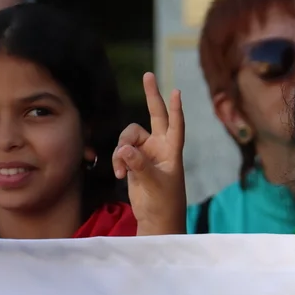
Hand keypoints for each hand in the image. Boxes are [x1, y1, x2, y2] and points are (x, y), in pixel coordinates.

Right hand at [112, 73, 186, 234]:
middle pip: (156, 116)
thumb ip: (139, 165)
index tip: (176, 91)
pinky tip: (119, 174)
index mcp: (172, 151)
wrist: (156, 219)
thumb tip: (124, 150)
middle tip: (148, 74)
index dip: (175, 109)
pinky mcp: (134, 161)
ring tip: (120, 169)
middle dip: (151, 95)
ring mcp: (146, 153)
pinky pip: (121, 151)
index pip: (176, 125)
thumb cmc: (163, 203)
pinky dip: (117, 160)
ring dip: (120, 150)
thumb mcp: (153, 184)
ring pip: (128, 137)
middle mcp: (160, 147)